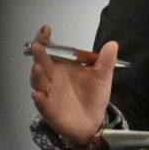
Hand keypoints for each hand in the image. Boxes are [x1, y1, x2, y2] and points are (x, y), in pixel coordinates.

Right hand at [29, 25, 118, 143]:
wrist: (93, 120)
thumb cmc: (93, 96)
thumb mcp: (102, 76)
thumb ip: (106, 61)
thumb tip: (112, 45)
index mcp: (62, 66)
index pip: (50, 49)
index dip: (45, 39)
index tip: (46, 29)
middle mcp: (52, 78)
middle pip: (40, 63)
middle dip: (38, 54)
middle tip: (38, 46)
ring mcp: (49, 93)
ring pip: (38, 82)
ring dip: (36, 75)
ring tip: (38, 67)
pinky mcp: (50, 110)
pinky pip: (42, 104)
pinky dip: (40, 100)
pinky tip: (38, 95)